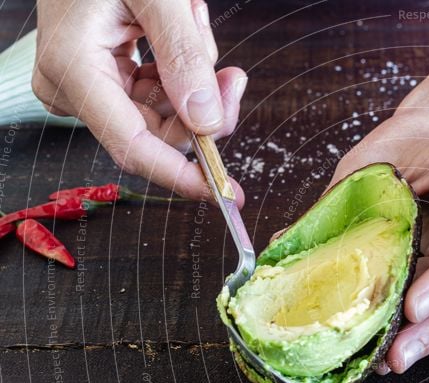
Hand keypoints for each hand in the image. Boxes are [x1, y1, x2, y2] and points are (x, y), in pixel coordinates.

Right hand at [34, 0, 246, 202]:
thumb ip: (183, 56)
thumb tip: (207, 122)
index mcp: (74, 70)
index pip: (133, 147)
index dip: (181, 175)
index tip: (224, 192)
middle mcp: (74, 88)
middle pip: (158, 132)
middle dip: (204, 108)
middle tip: (234, 77)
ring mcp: (88, 85)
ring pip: (165, 113)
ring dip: (194, 76)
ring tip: (189, 22)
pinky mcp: (104, 78)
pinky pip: (158, 93)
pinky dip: (181, 67)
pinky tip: (180, 29)